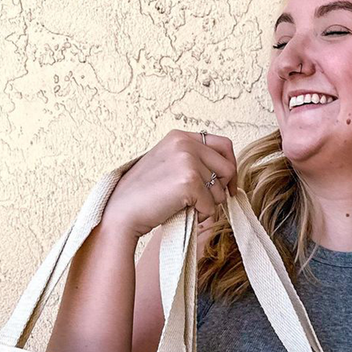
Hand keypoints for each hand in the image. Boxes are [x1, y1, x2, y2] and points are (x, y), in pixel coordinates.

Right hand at [104, 129, 237, 242]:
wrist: (122, 211)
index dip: (230, 166)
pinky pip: (211, 206)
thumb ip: (191, 159)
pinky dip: (200, 215)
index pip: (224, 145)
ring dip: (208, 205)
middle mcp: (185, 143)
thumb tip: (225, 170)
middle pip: (228, 168)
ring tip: (185, 207)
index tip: (228, 184)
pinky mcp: (189, 182)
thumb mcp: (167, 163)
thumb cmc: (143, 194)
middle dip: (221, 189)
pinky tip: (181, 213)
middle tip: (205, 202)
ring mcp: (187, 161)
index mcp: (180, 136)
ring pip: (220, 190)